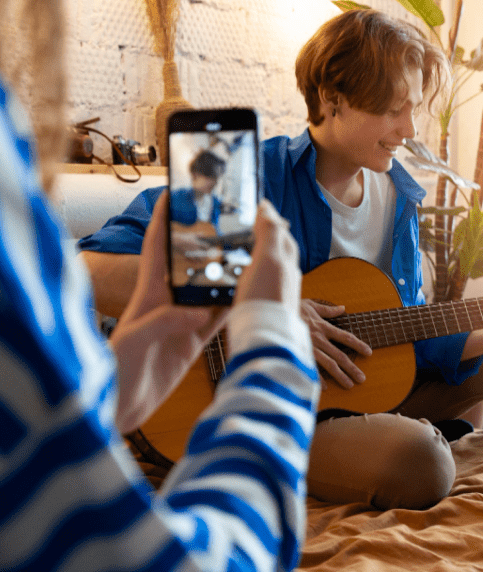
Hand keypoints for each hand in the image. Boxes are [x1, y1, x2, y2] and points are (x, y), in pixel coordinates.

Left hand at [109, 191, 226, 432]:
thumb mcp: (134, 341)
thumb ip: (163, 322)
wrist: (116, 408)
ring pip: (210, 289)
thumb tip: (197, 312)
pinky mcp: (192, 343)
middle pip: (190, 263)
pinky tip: (250, 297)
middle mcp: (167, 302)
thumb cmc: (113, 371)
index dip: (163, 219)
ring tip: (249, 254)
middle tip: (229, 221)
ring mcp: (181, 321)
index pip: (156, 247)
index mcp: (148, 293)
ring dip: (227, 274)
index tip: (175, 192)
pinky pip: (218, 319)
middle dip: (206, 241)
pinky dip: (234, 308)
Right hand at [233, 200, 299, 306]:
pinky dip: (253, 274)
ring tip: (244, 248)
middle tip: (251, 224)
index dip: (270, 218)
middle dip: (267, 235)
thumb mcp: (268, 258)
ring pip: (271, 266)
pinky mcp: (268, 306)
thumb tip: (268, 207)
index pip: (281, 231)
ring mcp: (278, 291)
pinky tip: (243, 278)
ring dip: (259, 254)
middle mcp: (286, 274)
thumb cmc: (266, 298)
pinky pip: (262, 282)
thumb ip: (269, 233)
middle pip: (278, 248)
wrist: (266, 338)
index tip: (258, 206)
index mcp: (286, 259)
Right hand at [301, 299, 370, 388]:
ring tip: (349, 385)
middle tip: (362, 379)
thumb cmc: (292, 307)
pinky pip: (310, 367)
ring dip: (340, 375)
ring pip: (328, 364)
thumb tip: (342, 308)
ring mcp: (309, 347)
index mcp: (324, 327)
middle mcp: (319, 339)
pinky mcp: (299, 353)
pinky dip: (317, 377)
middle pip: (340, 356)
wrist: (274, 312)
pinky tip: (325, 387)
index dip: (358, 345)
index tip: (369, 352)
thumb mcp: (312, 305)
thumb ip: (328, 310)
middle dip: (352, 368)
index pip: (346, 337)